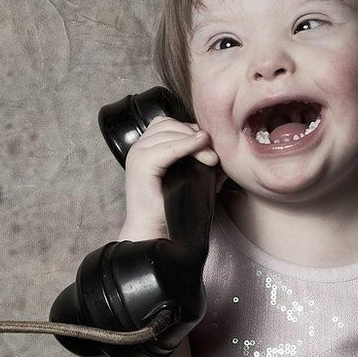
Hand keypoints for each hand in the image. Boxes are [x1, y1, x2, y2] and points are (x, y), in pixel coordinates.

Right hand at [120, 116, 225, 240]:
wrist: (156, 232)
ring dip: (193, 141)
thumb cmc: (171, 209)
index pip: (168, 123)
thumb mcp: (188, 178)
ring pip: (169, 132)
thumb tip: (220, 151)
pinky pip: (168, 148)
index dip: (190, 130)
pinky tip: (201, 149)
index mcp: (146, 148)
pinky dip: (186, 146)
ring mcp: (137, 155)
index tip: (208, 146)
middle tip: (213, 154)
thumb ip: (199, 161)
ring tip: (210, 158)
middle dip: (194, 134)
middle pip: (168, 124)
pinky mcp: (141, 165)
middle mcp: (138, 148)